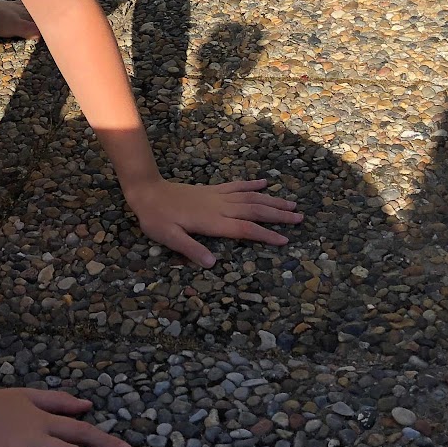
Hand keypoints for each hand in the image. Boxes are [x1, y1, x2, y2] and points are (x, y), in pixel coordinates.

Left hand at [126, 177, 302, 266]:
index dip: (265, 235)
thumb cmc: (156, 218)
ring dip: (271, 200)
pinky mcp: (212, 190)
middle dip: (278, 215)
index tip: (285, 240)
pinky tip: (264, 183)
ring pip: (250, 197)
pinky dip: (252, 184)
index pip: (245, 229)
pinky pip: (236, 186)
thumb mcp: (168, 237)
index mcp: (212, 221)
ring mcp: (217, 197)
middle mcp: (219, 207)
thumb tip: (212, 264)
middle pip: (254, 211)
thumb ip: (190, 249)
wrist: (147, 192)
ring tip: (291, 204)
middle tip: (300, 218)